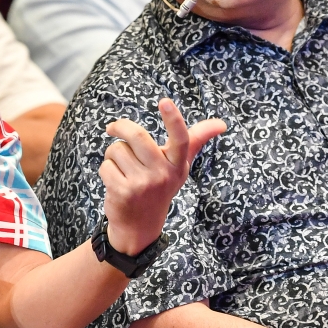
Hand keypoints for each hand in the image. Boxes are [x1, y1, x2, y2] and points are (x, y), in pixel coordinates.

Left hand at [100, 98, 225, 255]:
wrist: (139, 225)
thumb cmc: (159, 185)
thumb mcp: (179, 165)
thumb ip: (196, 140)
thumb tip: (221, 123)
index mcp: (178, 165)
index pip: (181, 139)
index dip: (173, 119)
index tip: (164, 102)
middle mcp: (163, 175)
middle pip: (136, 136)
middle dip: (119, 127)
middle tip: (112, 128)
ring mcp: (143, 185)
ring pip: (117, 149)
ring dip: (114, 155)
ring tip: (124, 168)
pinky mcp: (123, 192)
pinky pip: (106, 166)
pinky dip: (106, 169)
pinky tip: (116, 181)